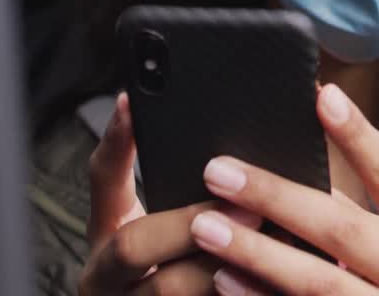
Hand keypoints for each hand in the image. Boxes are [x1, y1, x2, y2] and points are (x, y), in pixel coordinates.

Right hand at [79, 92, 262, 295]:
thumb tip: (235, 150)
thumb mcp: (170, 232)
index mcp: (108, 235)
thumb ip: (188, 195)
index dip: (116, 143)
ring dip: (224, 268)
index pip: (101, 180)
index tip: (132, 103)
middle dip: (190, 223)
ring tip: (276, 247)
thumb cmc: (185, 270)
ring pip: (168, 288)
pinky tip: (275, 284)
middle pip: (134, 243)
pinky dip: (241, 295)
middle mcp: (105, 275)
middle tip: (249, 208)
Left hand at [190, 84, 378, 295]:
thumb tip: (296, 161)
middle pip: (341, 227)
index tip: (323, 96)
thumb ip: (361, 214)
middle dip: (275, 197)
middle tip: (219, 171)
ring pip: (317, 282)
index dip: (358, 135)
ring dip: (255, 253)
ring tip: (208, 228)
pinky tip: (225, 281)